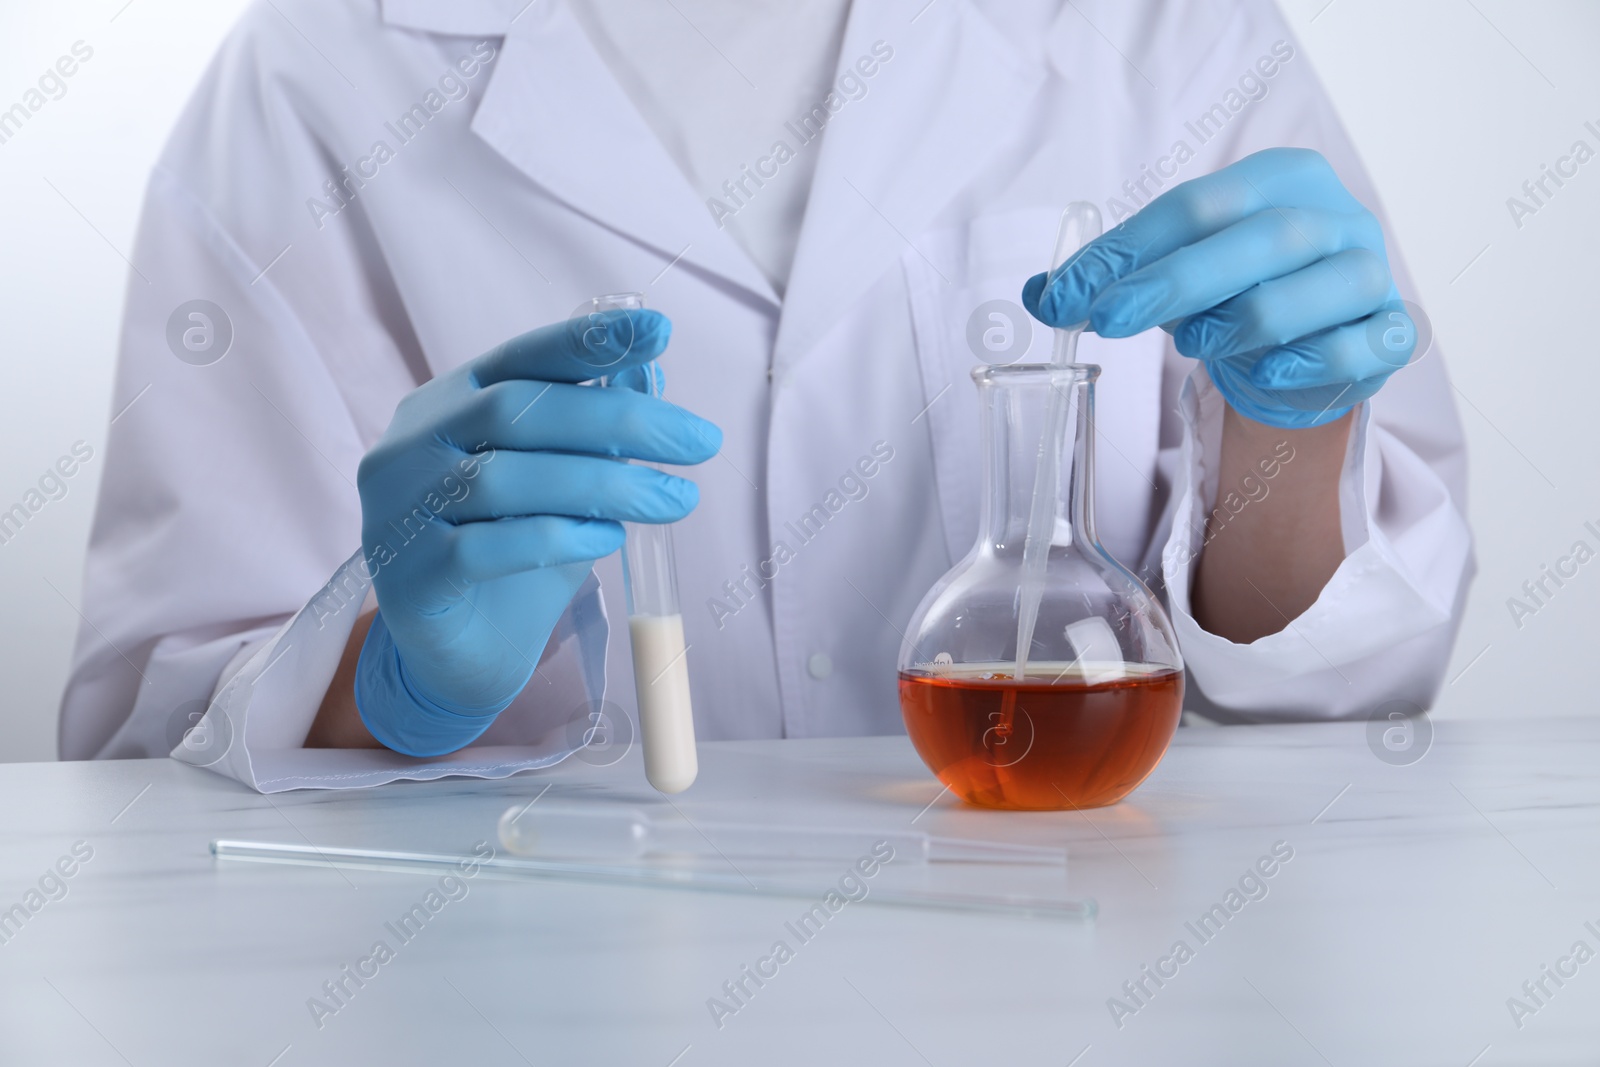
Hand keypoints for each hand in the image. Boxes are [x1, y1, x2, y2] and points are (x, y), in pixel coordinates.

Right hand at [352, 309, 719, 755]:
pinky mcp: (408, 576)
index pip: (519, 357)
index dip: (587, 340)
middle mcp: (411, 445)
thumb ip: (593, 435)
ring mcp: (399, 510)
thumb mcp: (565, 488)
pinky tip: (607, 541)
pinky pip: (486, 548)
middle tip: (699, 442)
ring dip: (605, 486)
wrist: (461, 656)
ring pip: (505, 479)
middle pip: (515, 410)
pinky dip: (557, 539)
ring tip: (674, 501)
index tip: (659, 331)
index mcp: (447, 402)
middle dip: (619, 420)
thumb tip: (650, 374)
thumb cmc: (515, 556)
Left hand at [1022, 148, 1415, 428]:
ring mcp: (1371, 273)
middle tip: (1108, 318)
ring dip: (1242, 321)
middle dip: (1173, 281)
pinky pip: (1356, 346)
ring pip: (1311, 291)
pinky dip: (1307, 361)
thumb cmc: (1239, 291)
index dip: (1126, 250)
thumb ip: (1110, 279)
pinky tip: (1268, 373)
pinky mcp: (1390, 333)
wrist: (1312, 341)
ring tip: (1191, 344)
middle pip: (1256, 239)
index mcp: (1280, 179)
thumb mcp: (1171, 272)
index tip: (1064, 294)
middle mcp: (1336, 216)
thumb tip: (1039, 293)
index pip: (1194, 206)